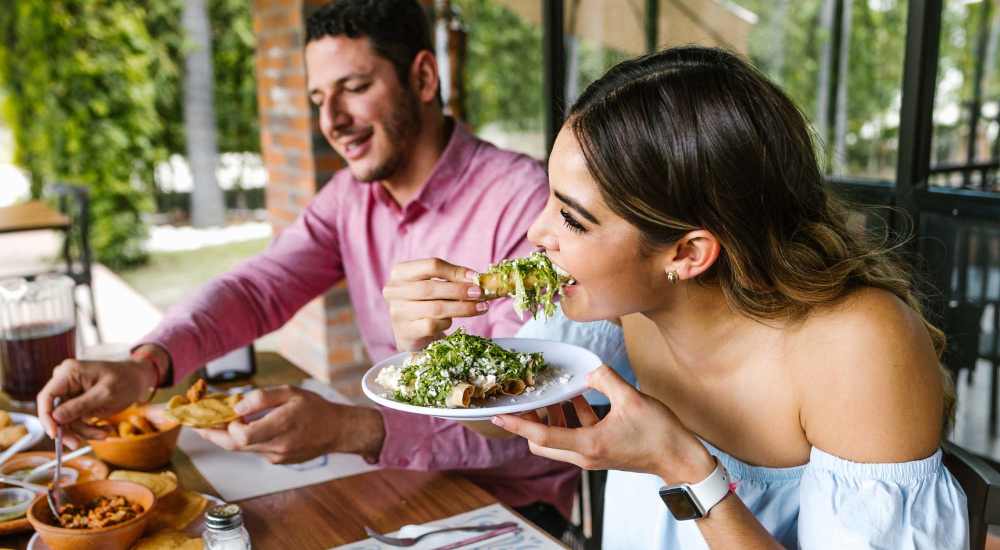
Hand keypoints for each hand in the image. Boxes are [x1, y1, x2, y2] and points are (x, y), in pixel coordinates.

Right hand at [37, 357, 158, 448]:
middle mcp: (65, 382)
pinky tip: (105, 429)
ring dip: (83, 431)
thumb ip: (80, 405)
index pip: (46, 397)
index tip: (54, 435)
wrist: (139, 380)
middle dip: (68, 429)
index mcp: (68, 373)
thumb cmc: (126, 380)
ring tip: (105, 433)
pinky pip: (75, 421)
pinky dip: (88, 429)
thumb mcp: (105, 394)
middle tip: (77, 444)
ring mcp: (70, 393)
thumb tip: (55, 418)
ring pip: (66, 421)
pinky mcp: (77, 403)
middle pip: (54, 412)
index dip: (46, 417)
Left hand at [194, 386, 385, 463]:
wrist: (337, 431)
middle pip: (235, 446)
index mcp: (281, 426)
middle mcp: (277, 446)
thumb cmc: (315, 408)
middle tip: (196, 424)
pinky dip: (246, 439)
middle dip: (213, 434)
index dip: (226, 426)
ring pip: (243, 449)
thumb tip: (236, 407)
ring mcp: (277, 457)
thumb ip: (262, 398)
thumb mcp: (290, 392)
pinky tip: (245, 427)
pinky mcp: (278, 461)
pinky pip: (255, 450)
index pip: (241, 435)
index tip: (221, 412)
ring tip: (217, 421)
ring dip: (228, 436)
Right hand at [383, 258, 488, 350]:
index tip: (475, 277)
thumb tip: (477, 278)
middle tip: (480, 293)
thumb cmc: (426, 304)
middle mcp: (394, 291)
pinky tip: (451, 322)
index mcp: (400, 272)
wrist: (411, 334)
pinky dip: (446, 323)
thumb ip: (451, 279)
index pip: (431, 266)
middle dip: (460, 290)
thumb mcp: (435, 286)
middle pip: (432, 287)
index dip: (455, 271)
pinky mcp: (405, 332)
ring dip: (462, 308)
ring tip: (481, 308)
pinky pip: (432, 325)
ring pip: (435, 308)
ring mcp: (397, 313)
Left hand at [492, 366, 714, 483]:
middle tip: (525, 397)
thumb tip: (588, 369)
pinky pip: (575, 434)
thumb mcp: (631, 399)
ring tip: (552, 392)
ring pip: (557, 438)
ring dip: (551, 417)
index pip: (541, 436)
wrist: (680, 458)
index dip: (517, 423)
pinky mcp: (600, 450)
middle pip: (542, 442)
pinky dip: (570, 417)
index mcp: (588, 445)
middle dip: (530, 420)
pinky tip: (576, 396)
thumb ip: (605, 379)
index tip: (498, 414)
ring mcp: (591, 455)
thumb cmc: (659, 433)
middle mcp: (584, 454)